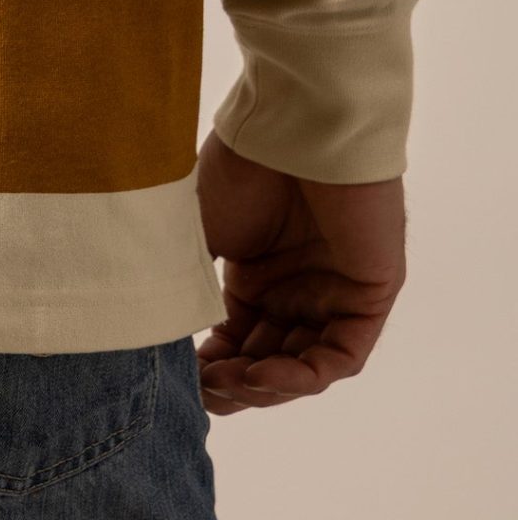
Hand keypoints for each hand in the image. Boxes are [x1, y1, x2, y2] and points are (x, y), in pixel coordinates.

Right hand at [195, 129, 404, 414]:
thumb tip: (151, 335)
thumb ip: (186, 286)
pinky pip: (341, 355)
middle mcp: (296, 289)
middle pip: (268, 361)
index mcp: (257, 275)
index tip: (179, 378)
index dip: (210, 367)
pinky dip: (302, 375)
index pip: (236, 341)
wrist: (295, 128)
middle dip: (234, 384)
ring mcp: (334, 294)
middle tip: (201, 391)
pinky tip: (263, 374)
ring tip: (230, 384)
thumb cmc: (244, 169)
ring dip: (266, 386)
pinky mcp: (370, 296)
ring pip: (303, 366)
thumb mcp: (197, 234)